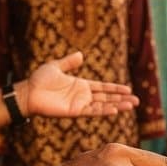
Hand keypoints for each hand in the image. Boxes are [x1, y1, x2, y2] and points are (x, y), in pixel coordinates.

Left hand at [24, 52, 139, 117]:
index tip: (128, 89)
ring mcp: (80, 104)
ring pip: (103, 106)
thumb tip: (81, 54)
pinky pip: (93, 111)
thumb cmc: (40, 80)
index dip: (115, 89)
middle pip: (107, 98)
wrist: (29, 92)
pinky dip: (104, 111)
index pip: (103, 88)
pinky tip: (115, 110)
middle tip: (137, 101)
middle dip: (122, 99)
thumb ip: (69, 62)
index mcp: (81, 85)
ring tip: (132, 105)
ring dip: (118, 106)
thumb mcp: (56, 66)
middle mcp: (83, 96)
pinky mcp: (75, 111)